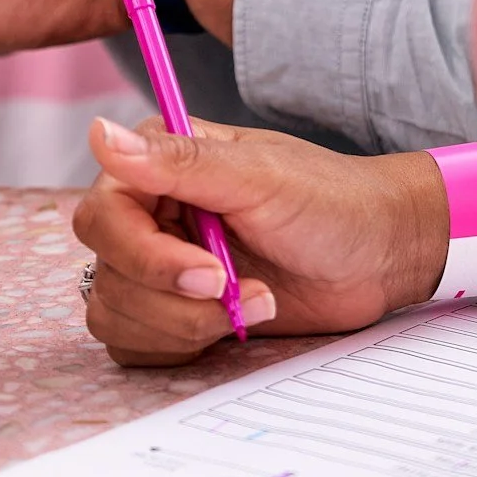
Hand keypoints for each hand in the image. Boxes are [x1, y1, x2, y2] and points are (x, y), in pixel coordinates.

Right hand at [73, 115, 450, 365]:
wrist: (378, 254)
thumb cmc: (330, 202)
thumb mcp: (261, 178)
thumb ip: (179, 161)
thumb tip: (98, 131)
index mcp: (159, 164)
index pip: (103, 216)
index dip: (145, 256)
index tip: (210, 272)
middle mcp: (149, 212)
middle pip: (108, 272)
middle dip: (172, 297)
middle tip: (236, 288)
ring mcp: (158, 264)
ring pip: (116, 315)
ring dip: (183, 325)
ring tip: (254, 300)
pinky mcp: (173, 310)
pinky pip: (136, 345)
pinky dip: (181, 345)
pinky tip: (234, 322)